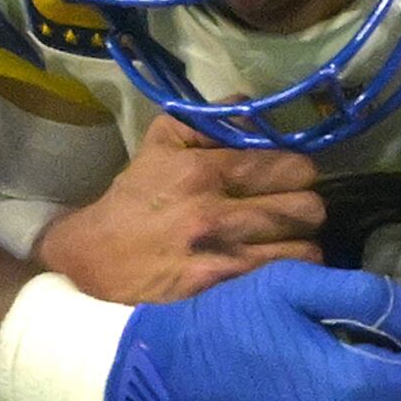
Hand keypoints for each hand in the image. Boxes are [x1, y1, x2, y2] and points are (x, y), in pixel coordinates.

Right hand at [37, 116, 325, 302]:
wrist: (93, 261)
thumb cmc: (134, 200)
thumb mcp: (160, 145)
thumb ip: (208, 120)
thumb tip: (252, 104)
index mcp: (204, 172)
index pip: (290, 165)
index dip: (299, 171)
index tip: (290, 177)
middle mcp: (216, 215)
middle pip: (307, 207)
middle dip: (305, 207)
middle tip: (291, 211)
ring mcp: (221, 259)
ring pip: (304, 249)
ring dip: (301, 244)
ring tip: (285, 243)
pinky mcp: (221, 295)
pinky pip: (283, 282)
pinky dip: (289, 275)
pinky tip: (276, 270)